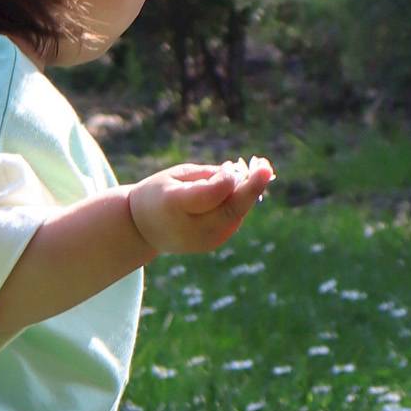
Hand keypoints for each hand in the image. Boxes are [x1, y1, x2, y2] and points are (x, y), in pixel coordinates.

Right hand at [127, 156, 273, 259]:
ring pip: (236, 214)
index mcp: (174, 205)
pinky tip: (241, 187)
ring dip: (248, 192)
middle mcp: (191, 227)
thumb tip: (240, 176)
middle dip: (251, 188)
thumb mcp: (177, 175)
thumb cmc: (160, 193)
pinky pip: (233, 219)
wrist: (144, 229)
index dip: (225, 180)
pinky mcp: (213, 244)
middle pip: (230, 209)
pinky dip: (239, 202)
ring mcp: (203, 240)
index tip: (231, 166)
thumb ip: (208, 176)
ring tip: (260, 169)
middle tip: (267, 168)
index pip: (209, 195)